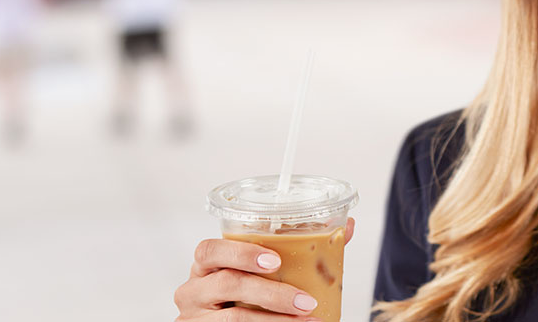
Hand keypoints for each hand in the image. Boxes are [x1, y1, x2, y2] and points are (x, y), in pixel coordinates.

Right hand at [175, 218, 354, 321]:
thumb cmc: (246, 293)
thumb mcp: (259, 272)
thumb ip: (297, 249)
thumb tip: (344, 226)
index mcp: (206, 265)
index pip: (209, 250)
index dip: (241, 253)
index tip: (275, 261)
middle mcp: (193, 290)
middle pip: (226, 285)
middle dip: (271, 294)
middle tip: (306, 301)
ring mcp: (195, 318)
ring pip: (233, 319)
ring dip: (275, 321)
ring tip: (307, 320)